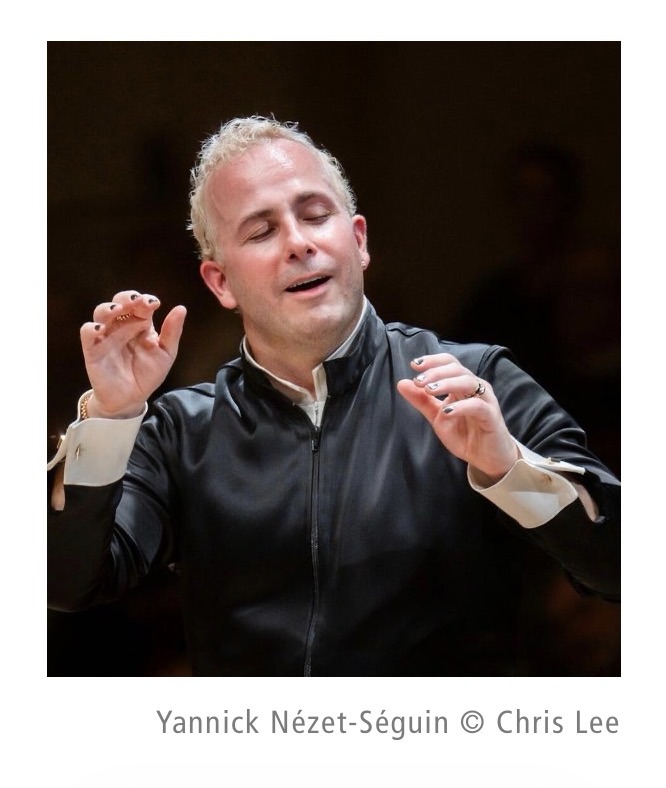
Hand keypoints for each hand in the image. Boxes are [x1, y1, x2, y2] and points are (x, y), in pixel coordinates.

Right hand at [80, 290, 186, 417]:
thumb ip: (172, 332)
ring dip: (107, 308)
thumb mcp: (166, 354)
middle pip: (119, 302)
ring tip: (117, 310)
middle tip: (136, 301)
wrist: (131, 399)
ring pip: (101, 313)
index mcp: (140, 324)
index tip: (154, 303)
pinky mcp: (93, 349)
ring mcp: (106, 336)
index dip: (145, 300)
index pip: (140, 305)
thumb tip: (181, 308)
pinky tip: (99, 329)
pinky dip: (90, 328)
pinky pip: (87, 334)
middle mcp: (122, 326)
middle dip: (126, 298)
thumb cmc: (148, 374)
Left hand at [396, 353, 518, 481]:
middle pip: (456, 369)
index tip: (414, 365)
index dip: (432, 361)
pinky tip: (446, 411)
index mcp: (461, 385)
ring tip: (429, 390)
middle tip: (418, 381)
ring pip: (467, 382)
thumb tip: (401, 383)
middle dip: (435, 372)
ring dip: (446, 384)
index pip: (449, 363)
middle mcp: (475, 388)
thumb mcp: (437, 417)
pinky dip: (461, 406)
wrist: (486, 458)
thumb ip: (421, 401)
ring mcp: (485, 400)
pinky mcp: (491, 416)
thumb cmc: (465, 434)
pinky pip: (477, 406)